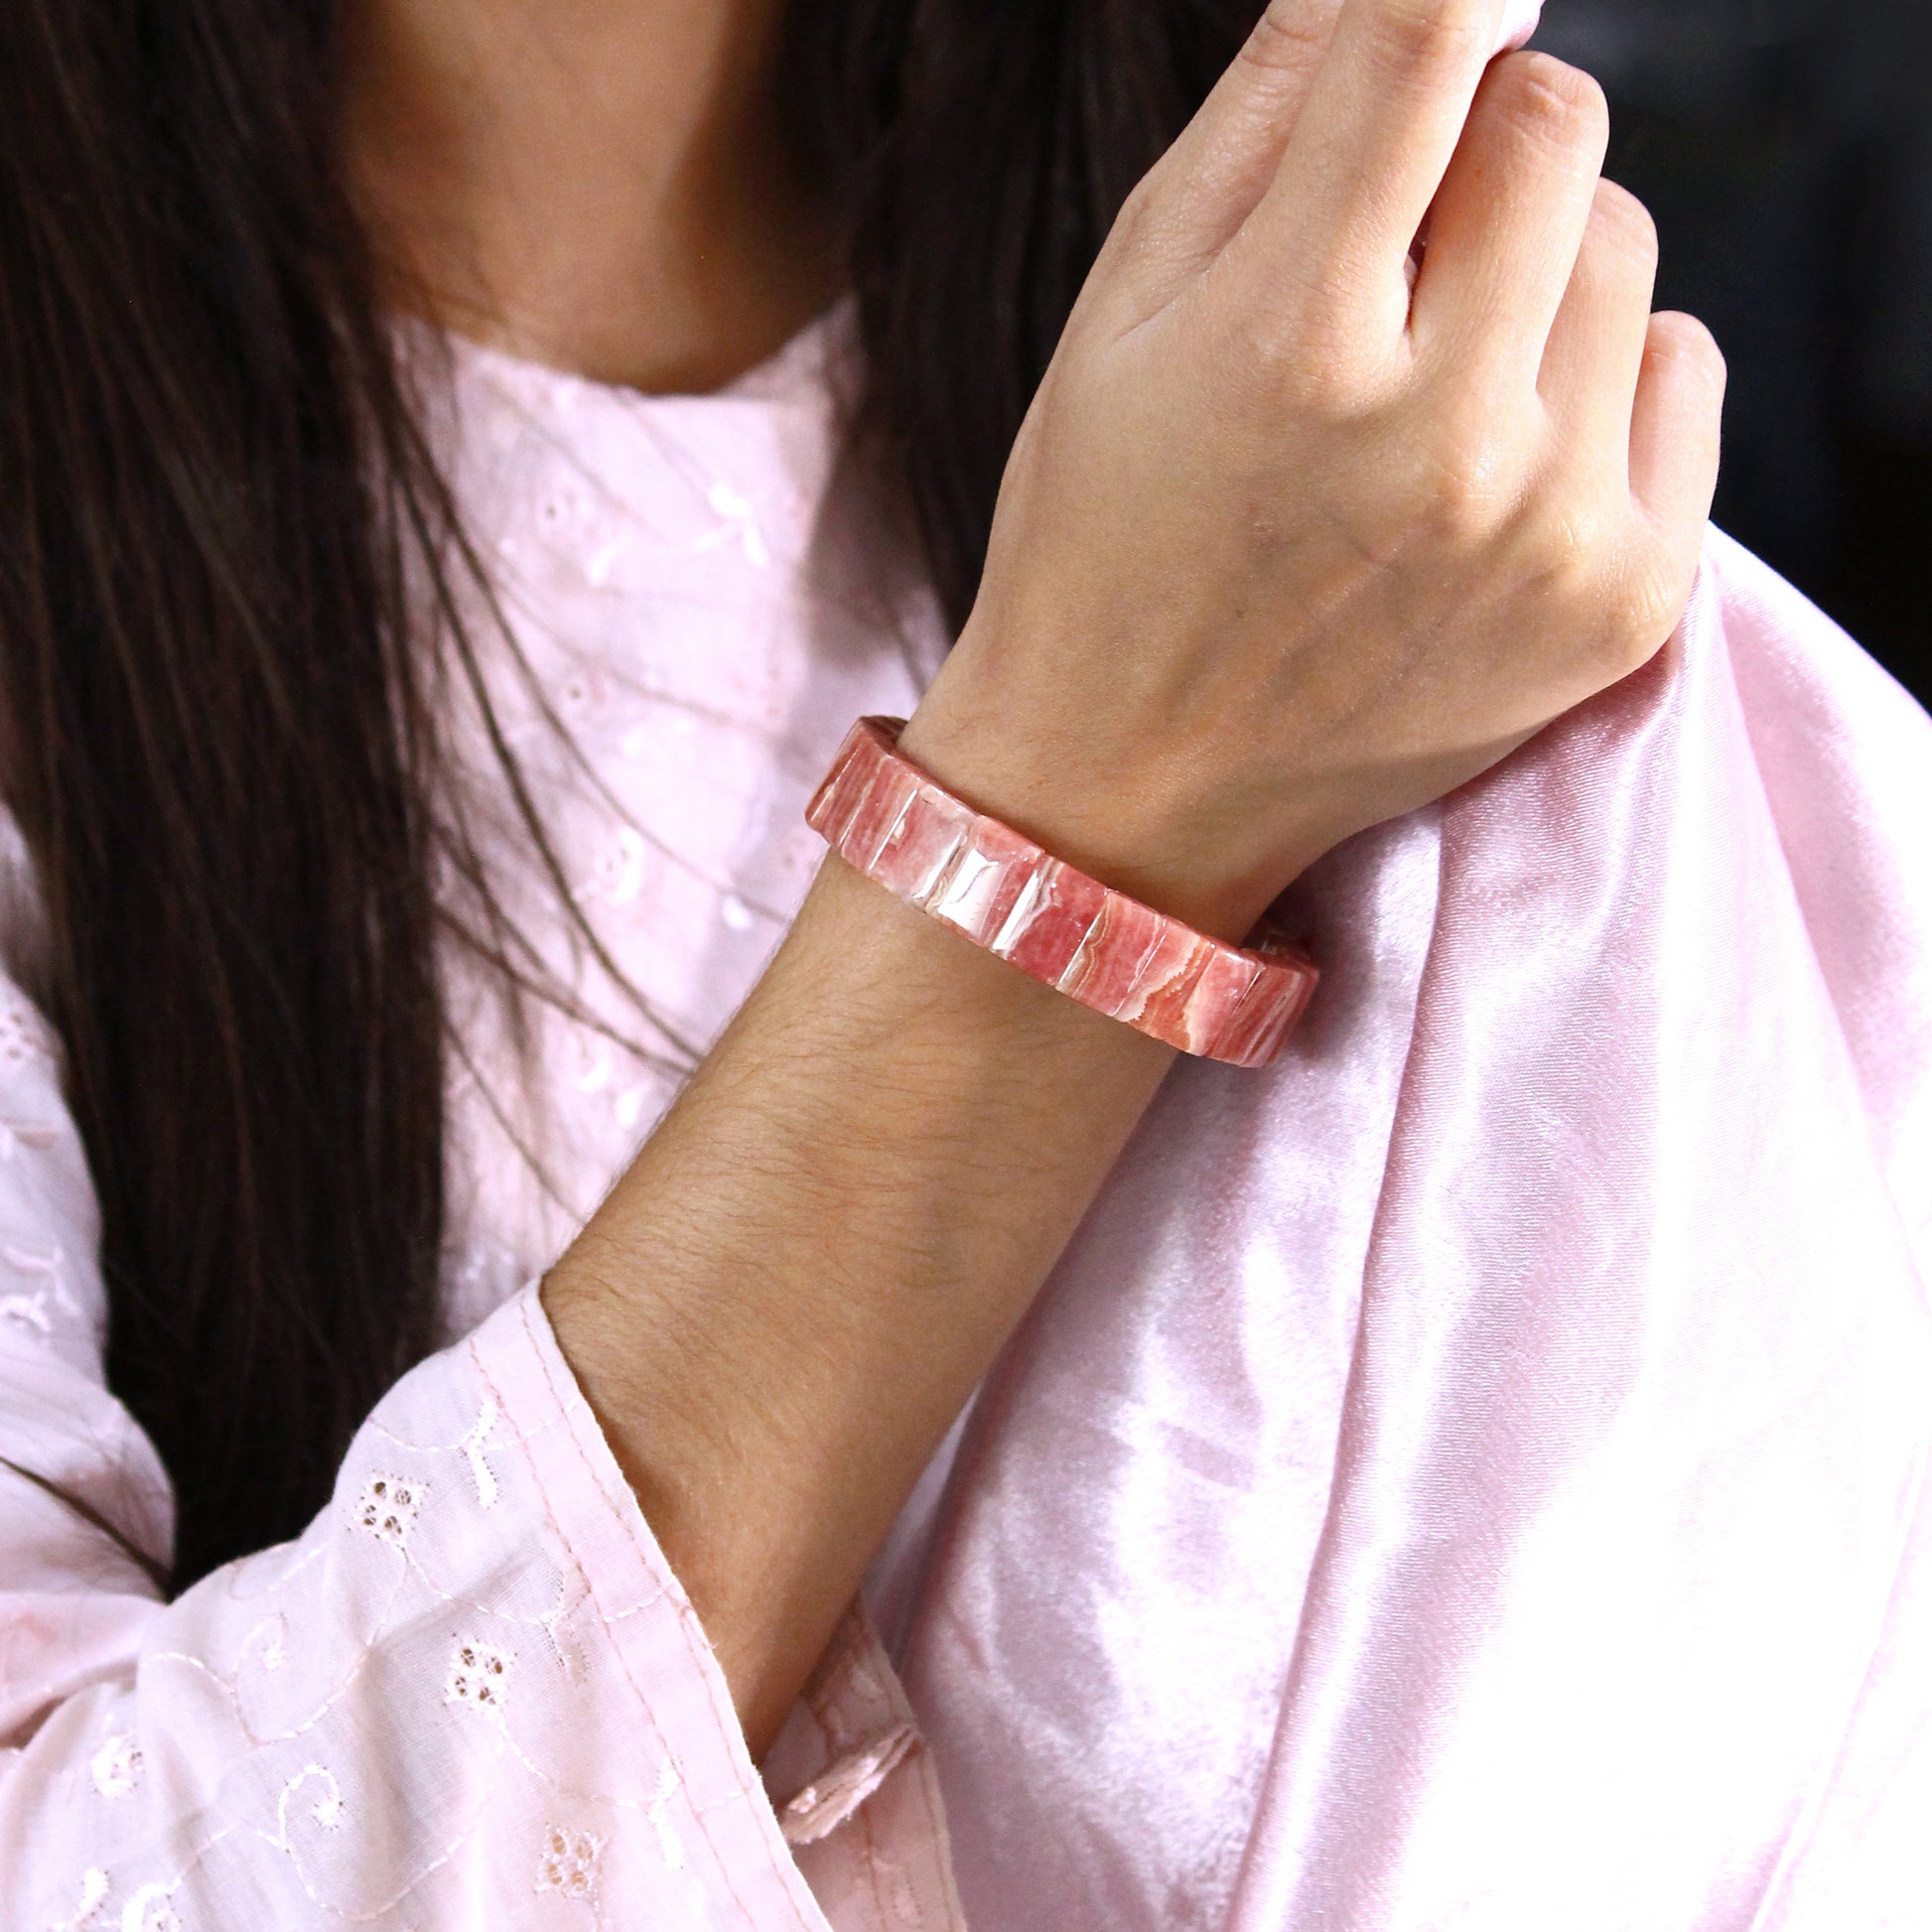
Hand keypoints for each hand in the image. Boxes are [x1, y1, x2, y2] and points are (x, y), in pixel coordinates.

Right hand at [901, 0, 1724, 938]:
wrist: (1131, 792)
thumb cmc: (1104, 543)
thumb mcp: (1123, 316)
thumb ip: (1266, 121)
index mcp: (1289, 348)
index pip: (1432, 40)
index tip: (1447, 12)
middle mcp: (1440, 441)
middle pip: (1561, 121)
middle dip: (1477, 152)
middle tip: (1391, 257)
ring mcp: (1547, 532)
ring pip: (1626, 247)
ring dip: (1539, 268)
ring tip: (1431, 381)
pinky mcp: (1622, 604)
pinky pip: (1685, 369)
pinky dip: (1602, 379)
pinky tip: (1496, 455)